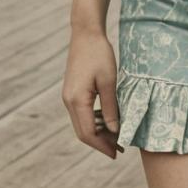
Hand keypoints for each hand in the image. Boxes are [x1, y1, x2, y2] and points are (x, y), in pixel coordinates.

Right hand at [61, 29, 123, 157]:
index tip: (116, 153)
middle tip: (119, 150)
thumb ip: (110, 107)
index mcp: (76, 100)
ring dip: (98, 133)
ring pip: (82, 124)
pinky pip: (81, 113)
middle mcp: (68, 101)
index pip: (88, 133)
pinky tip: (108, 121)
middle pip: (83, 132)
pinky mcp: (72, 92)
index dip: (102, 146)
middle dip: (100, 143)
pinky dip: (94, 121)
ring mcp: (68, 96)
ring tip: (116, 138)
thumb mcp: (109, 81)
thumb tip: (115, 131)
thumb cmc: (99, 54)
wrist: (85, 33)